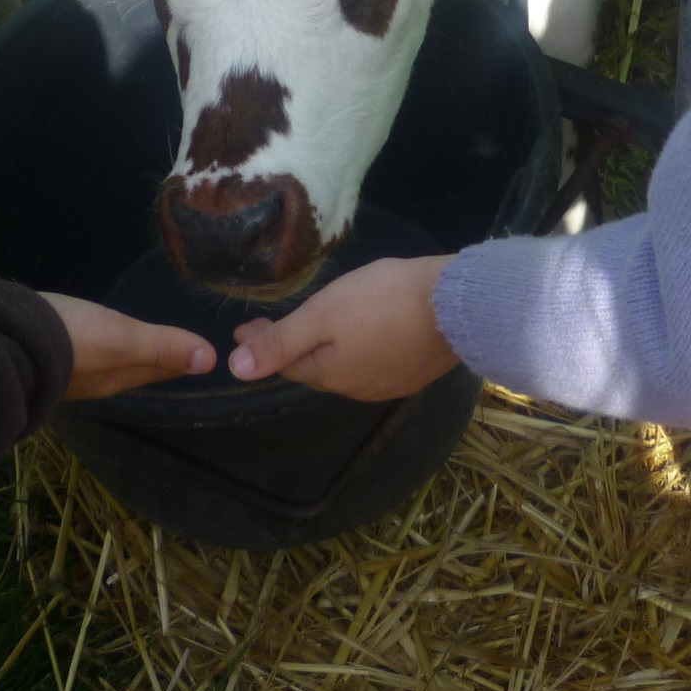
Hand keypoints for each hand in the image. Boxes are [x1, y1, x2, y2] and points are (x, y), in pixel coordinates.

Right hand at [44, 294, 216, 398]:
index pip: (161, 370)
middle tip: (178, 346)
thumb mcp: (121, 338)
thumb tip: (212, 360)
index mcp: (119, 378)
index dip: (183, 362)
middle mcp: (97, 381)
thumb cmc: (70, 340)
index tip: (204, 356)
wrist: (2, 343)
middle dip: (157, 359)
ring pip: (109, 363)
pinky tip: (94, 337)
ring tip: (141, 342)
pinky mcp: (47, 358)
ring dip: (127, 354)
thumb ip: (162, 346)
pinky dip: (99, 347)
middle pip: (137, 369)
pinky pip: (84, 354)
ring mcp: (70, 372)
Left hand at [226, 254, 458, 401]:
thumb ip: (281, 342)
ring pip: (346, 368)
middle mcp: (356, 388)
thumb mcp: (324, 313)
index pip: (285, 363)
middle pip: (315, 368)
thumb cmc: (382, 301)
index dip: (261, 343)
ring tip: (318, 330)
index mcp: (330, 374)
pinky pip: (374, 364)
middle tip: (272, 326)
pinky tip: (364, 336)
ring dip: (326, 351)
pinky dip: (358, 351)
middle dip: (291, 348)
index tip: (243, 327)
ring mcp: (389, 383)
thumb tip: (236, 370)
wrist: (454, 306)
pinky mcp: (415, 373)